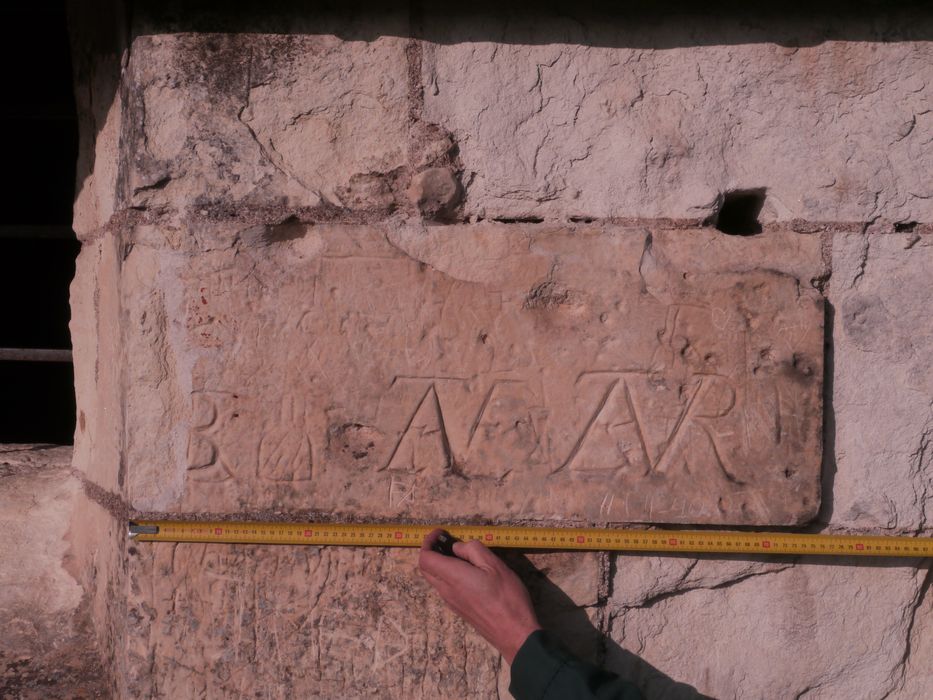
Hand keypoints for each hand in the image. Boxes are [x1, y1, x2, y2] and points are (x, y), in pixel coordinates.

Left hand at [418, 529, 541, 663]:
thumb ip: (473, 550)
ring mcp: (452, 602)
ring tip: (460, 553)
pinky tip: (468, 571)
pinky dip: (448, 574)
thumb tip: (457, 547)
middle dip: (431, 551)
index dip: (428, 541)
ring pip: (435, 579)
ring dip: (439, 563)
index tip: (440, 533)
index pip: (425, 558)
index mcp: (452, 577)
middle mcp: (446, 591)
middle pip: (426, 569)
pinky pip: (445, 588)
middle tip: (446, 540)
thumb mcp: (495, 565)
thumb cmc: (507, 597)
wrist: (514, 634)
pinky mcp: (460, 610)